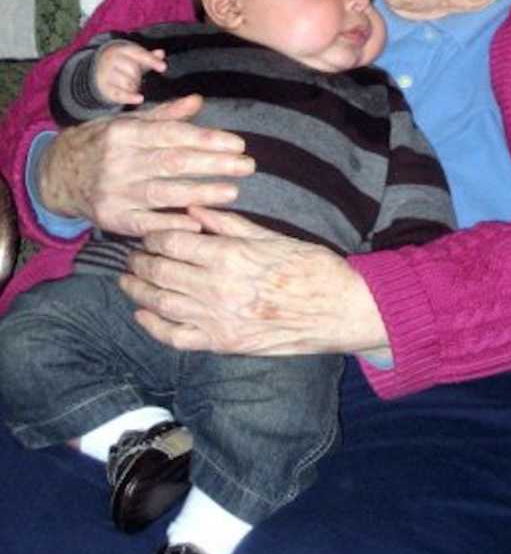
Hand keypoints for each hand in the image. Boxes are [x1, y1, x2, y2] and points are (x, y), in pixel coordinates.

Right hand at [38, 96, 254, 235]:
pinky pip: (145, 223)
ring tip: (233, 192)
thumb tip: (198, 101)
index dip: (207, 139)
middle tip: (247, 166)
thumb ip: (164, 116)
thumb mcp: (127, 123)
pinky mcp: (112, 217)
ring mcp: (114, 192)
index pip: (173, 135)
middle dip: (214, 165)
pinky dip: (170, 223)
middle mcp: (119, 162)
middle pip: (173, 163)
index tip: (238, 143)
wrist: (57, 175)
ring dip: (201, 193)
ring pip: (164, 193)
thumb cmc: (102, 144)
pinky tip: (196, 222)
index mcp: (125, 133)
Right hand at [95, 41, 166, 104]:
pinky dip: (130, 97)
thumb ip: (149, 56)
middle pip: (133, 69)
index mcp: (122, 50)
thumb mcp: (135, 57)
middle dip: (138, 76)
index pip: (139, 54)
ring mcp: (106, 74)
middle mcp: (112, 60)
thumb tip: (161, 53)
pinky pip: (119, 94)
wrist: (98, 69)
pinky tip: (139, 99)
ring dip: (134, 86)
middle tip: (137, 79)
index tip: (163, 67)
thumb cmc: (123, 63)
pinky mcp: (104, 88)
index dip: (152, 61)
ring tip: (132, 85)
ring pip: (127, 82)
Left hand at [119, 206, 388, 356]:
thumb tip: (194, 209)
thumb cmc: (311, 267)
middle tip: (132, 254)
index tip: (150, 232)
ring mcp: (217, 319)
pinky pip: (175, 337)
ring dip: (138, 290)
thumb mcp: (272, 236)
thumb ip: (228, 225)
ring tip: (129, 279)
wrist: (338, 309)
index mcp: (230, 256)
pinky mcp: (222, 344)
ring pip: (160, 303)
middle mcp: (217, 289)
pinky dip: (153, 326)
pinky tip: (143, 314)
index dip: (154, 235)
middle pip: (160, 271)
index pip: (173, 242)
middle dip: (140, 261)